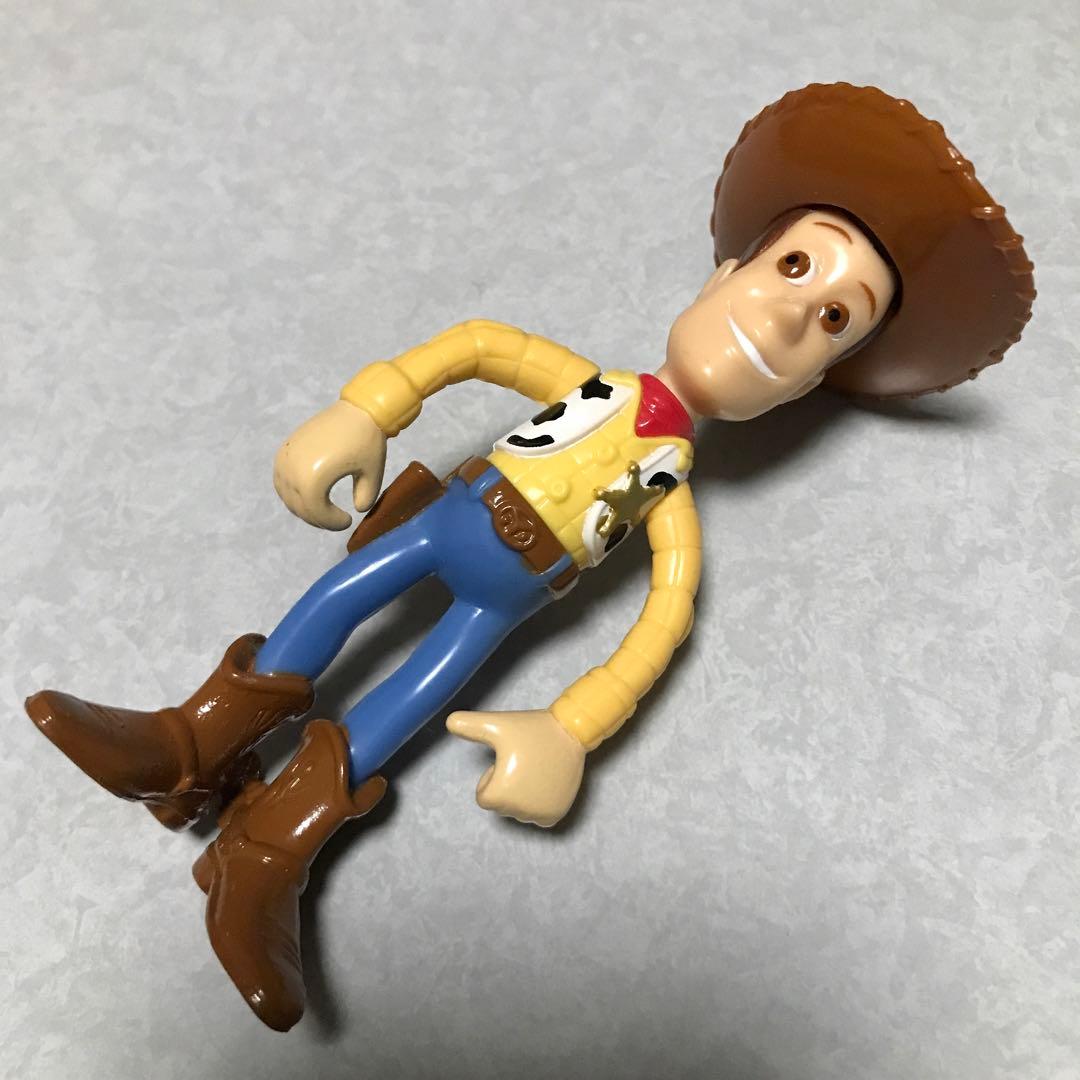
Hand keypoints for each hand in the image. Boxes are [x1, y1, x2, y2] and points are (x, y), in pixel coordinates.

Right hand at [273, 400, 386, 529]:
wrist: (357, 409)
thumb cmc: (367, 441)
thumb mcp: (372, 474)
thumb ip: (365, 497)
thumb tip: (357, 510)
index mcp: (313, 476)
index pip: (315, 511)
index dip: (330, 522)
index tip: (347, 521)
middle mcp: (293, 468)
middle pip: (300, 506)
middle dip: (319, 518)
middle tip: (336, 520)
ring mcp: (286, 458)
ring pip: (287, 495)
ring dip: (305, 507)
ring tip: (325, 509)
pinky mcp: (285, 450)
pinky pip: (281, 480)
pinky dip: (293, 492)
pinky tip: (311, 496)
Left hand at [446, 709, 585, 827]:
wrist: (570, 732)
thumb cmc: (531, 730)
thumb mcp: (498, 726)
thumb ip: (471, 726)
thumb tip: (449, 721)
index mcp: (499, 794)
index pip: (484, 796)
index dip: (493, 777)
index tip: (508, 760)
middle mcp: (518, 811)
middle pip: (502, 804)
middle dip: (508, 786)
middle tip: (524, 763)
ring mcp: (538, 815)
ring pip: (519, 810)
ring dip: (524, 794)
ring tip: (537, 769)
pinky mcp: (554, 816)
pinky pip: (537, 817)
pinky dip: (539, 804)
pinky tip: (546, 783)